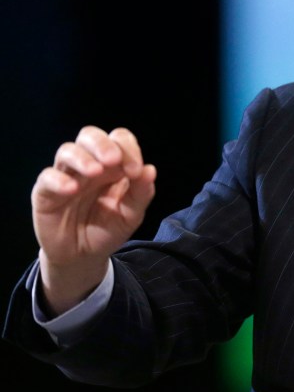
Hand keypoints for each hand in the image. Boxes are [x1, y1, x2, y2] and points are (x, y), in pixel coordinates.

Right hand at [33, 125, 155, 314]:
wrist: (83, 256)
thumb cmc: (108, 229)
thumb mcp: (131, 215)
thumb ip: (141, 193)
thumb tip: (150, 170)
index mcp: (113, 166)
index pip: (119, 140)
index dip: (129, 149)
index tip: (135, 171)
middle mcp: (89, 165)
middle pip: (89, 135)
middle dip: (102, 143)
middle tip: (113, 160)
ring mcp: (66, 176)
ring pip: (67, 150)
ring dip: (82, 158)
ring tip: (95, 172)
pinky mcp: (46, 193)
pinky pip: (47, 178)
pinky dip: (59, 180)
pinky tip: (72, 190)